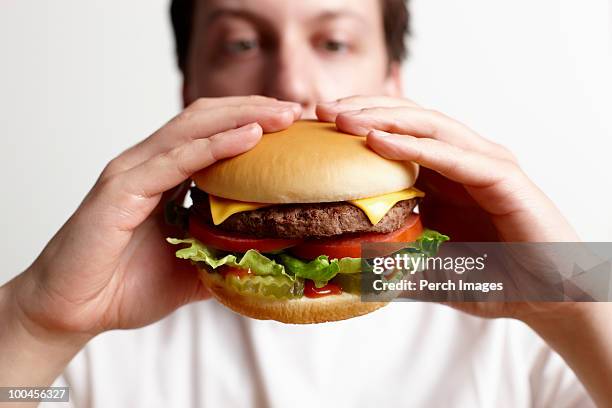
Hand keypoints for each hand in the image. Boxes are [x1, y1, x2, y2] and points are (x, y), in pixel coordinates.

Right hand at [7, 96, 300, 337]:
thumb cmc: (125, 288)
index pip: (212, 133)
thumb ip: (225, 255)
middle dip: (254, 110)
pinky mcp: (122, 189)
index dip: (252, 123)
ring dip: (241, 117)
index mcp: (164, 176)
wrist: (73, 312)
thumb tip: (270, 259)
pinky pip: (175, 160)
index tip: (293, 126)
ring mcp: (133, 172)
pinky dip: (214, 145)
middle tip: (295, 111)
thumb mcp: (192, 270)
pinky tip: (248, 137)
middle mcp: (148, 164)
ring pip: (192, 128)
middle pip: (206, 119)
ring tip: (281, 116)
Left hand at [316, 95, 580, 318]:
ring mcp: (485, 163)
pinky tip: (378, 140)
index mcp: (445, 174)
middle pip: (409, 120)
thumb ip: (397, 255)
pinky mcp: (503, 177)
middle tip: (320, 109)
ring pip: (429, 126)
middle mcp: (464, 160)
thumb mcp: (429, 263)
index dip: (358, 124)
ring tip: (342, 117)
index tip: (316, 126)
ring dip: (382, 119)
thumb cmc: (492, 279)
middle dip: (363, 109)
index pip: (398, 135)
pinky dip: (415, 146)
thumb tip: (349, 261)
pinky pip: (452, 156)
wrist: (549, 297)